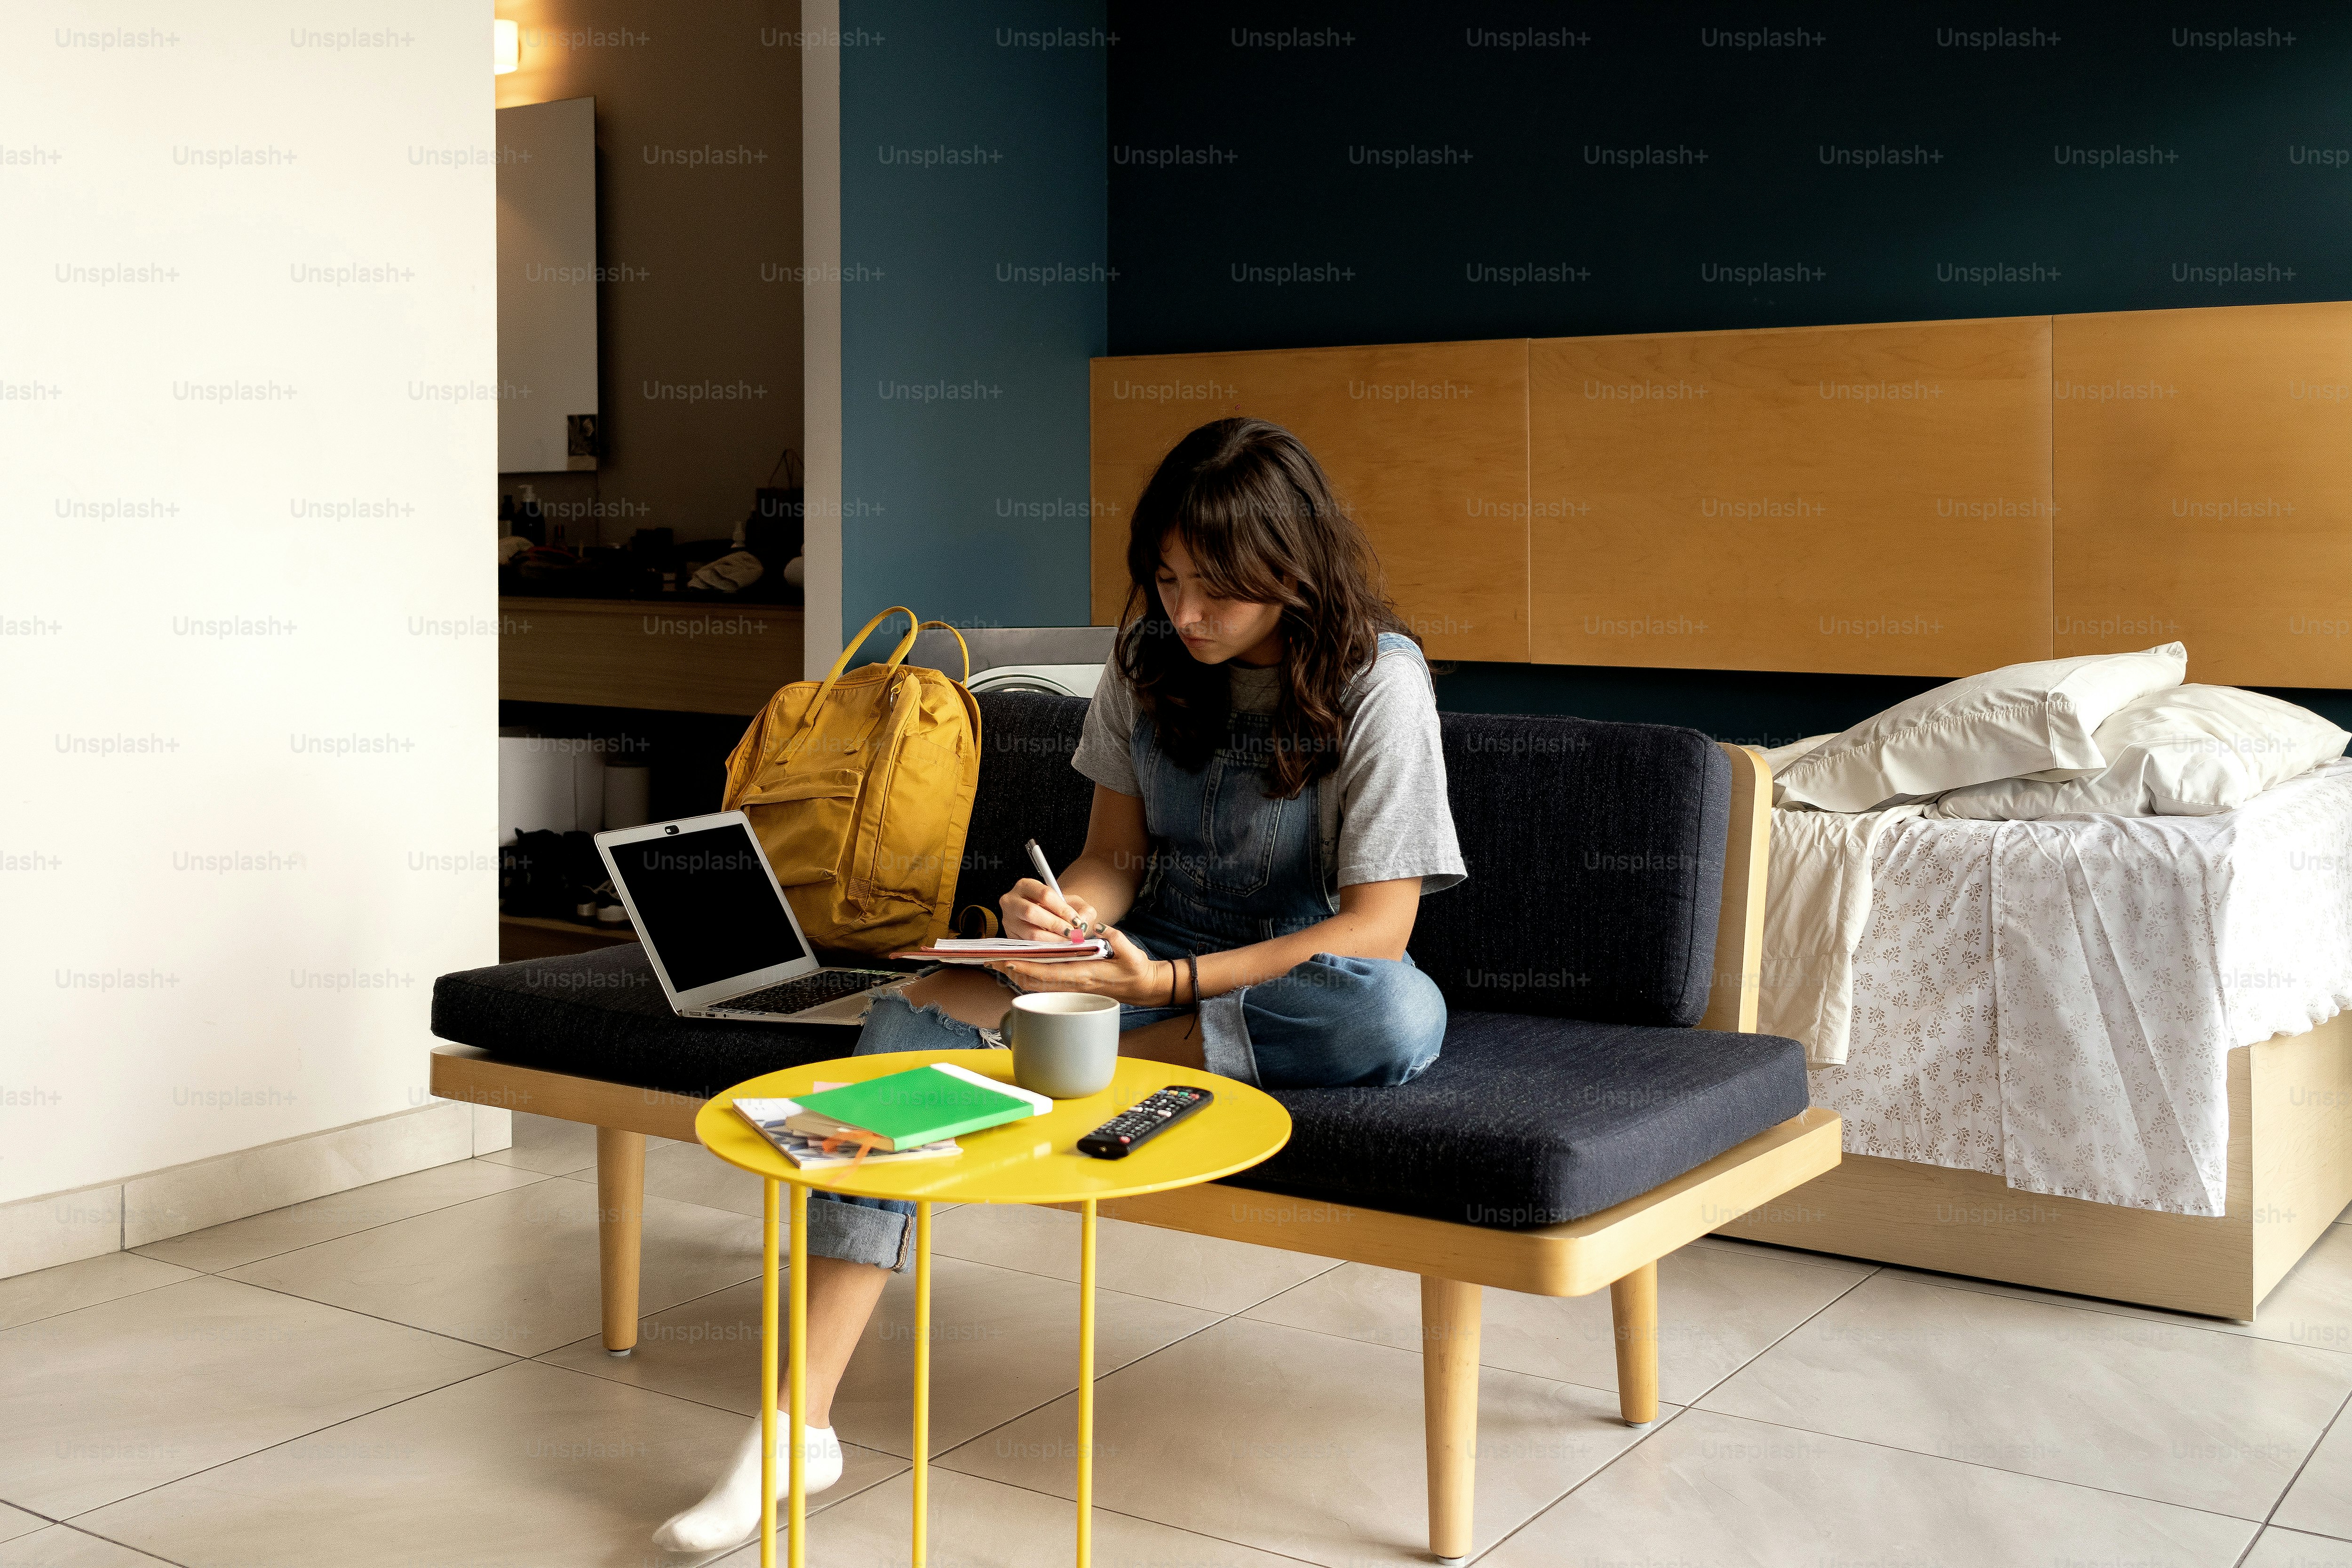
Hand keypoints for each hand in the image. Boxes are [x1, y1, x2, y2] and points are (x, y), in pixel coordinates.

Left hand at [994, 924, 1167, 1005]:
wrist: (1142, 987)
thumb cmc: (1135, 968)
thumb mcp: (1131, 952)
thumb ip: (1115, 939)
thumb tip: (1099, 928)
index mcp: (1086, 975)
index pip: (1051, 972)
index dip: (1029, 966)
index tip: (1011, 959)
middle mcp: (1075, 983)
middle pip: (1037, 981)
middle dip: (1015, 971)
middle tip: (995, 960)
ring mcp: (1072, 986)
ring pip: (1038, 984)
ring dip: (1019, 974)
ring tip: (1001, 962)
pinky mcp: (1072, 985)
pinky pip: (1045, 983)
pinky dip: (1029, 975)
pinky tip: (1019, 967)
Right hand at [1001, 876, 1101, 942]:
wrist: (1048, 916)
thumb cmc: (1060, 908)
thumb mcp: (1074, 903)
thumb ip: (1083, 910)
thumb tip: (1083, 925)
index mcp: (1026, 885)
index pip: (1044, 894)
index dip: (1062, 909)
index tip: (1076, 920)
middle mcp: (1011, 901)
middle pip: (1031, 912)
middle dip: (1055, 924)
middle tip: (1071, 933)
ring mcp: (1008, 920)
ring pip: (1029, 932)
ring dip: (1052, 939)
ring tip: (1066, 941)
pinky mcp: (1010, 937)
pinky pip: (1028, 945)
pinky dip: (1045, 948)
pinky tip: (1057, 947)